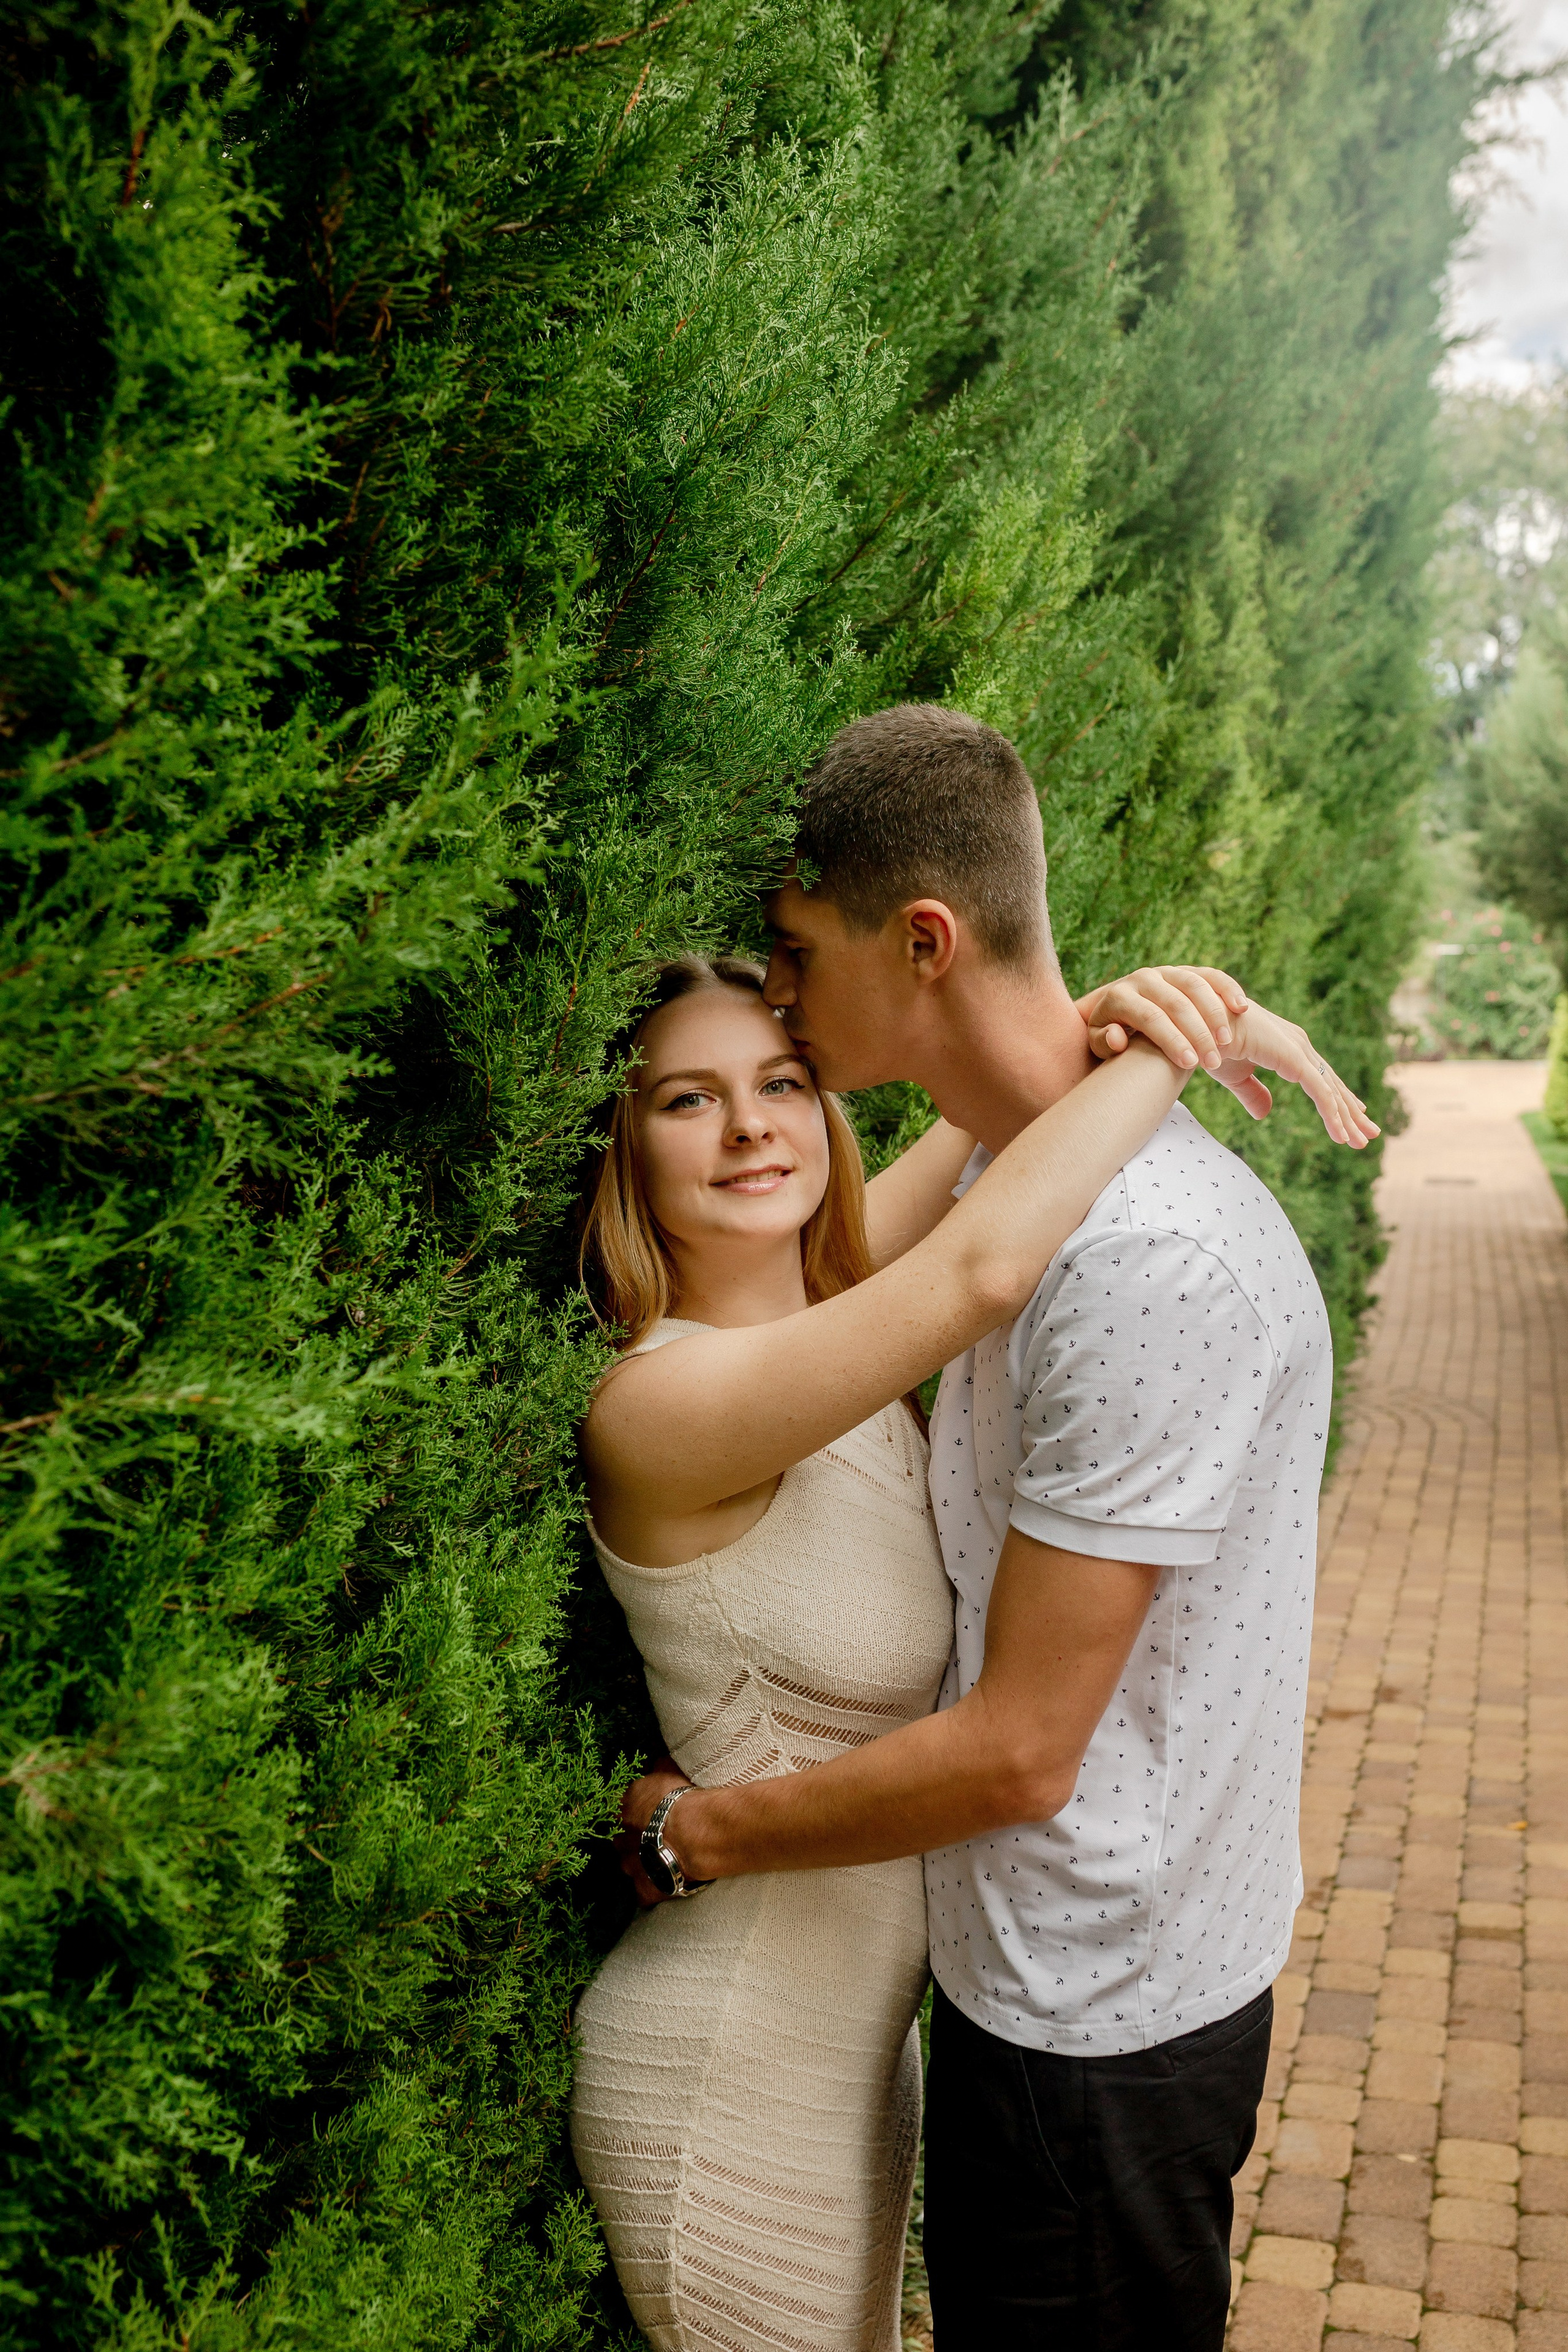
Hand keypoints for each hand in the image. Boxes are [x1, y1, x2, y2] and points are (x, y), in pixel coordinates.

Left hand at [618, 1754, 690, 1906]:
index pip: (618, 1809)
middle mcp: (620, 1838)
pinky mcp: (645, 1889)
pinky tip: (666, 1881)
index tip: (646, 1812)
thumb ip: (659, 1769)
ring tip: (664, 1858)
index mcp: (623, 1807)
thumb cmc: (685, 1797)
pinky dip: (652, 1887)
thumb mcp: (670, 1770)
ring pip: (630, 1866)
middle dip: (634, 1839)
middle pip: (621, 1840)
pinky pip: (644, 1891)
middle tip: (656, 1835)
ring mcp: (631, 1866)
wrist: (698, 1832)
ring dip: (642, 1862)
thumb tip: (657, 1763)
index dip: (632, 1812)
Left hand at [1076, 965, 1249, 1072]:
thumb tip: (1118, 1036)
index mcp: (1119, 995)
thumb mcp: (1099, 1044)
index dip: (1170, 1040)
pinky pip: (1211, 975)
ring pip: (1195, 986)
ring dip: (1214, 1014)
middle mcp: (1143, 978)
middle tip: (1212, 1061)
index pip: (1149, 1017)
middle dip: (1196, 1033)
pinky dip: (1227, 989)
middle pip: (1176, 1003)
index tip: (1189, 1064)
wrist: (1116, 1012)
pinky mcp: (1187, 970)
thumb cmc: (1110, 1037)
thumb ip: (1104, 1043)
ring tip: (1226, 1043)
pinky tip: (1241, 1007)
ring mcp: (1166, 971)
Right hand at [1213, 1002, 1379, 1146]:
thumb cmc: (1213, 1045)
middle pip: (1332, 1085)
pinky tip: (1341, 1135)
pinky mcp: (1293, 1058)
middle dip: (1351, 1112)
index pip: (1320, 1078)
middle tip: (1369, 1135)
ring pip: (1330, 1091)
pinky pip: (1320, 1092)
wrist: (1196, 1027)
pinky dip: (1333, 1115)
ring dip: (1347, 1119)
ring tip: (1361, 1142)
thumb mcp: (1235, 1077)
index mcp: (1288, 1048)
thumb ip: (1253, 1094)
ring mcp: (1298, 1050)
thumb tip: (1266, 1114)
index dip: (1338, 1100)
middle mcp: (1299, 1045)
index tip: (1354, 1117)